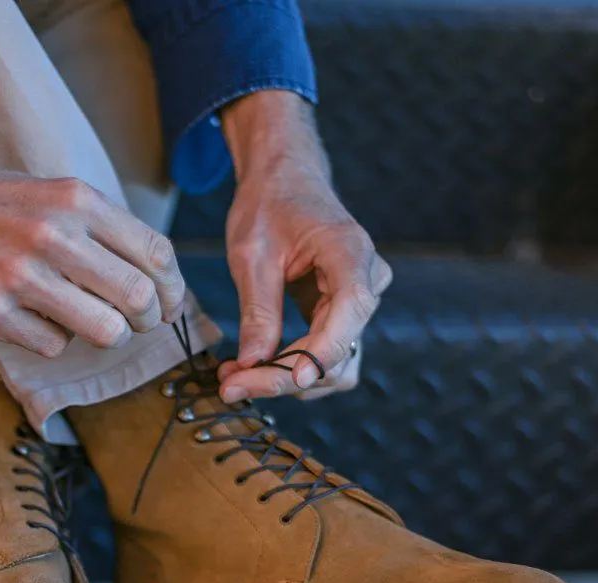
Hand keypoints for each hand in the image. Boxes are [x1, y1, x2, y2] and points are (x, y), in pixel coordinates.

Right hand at [0, 69, 187, 358]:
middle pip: (139, 298)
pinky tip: (32, 321)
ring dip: (104, 335)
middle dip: (148, 320)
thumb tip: (150, 276)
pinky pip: (52, 346)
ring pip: (104, 330)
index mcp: (75, 200)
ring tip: (87, 325)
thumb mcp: (47, 193)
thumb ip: (96, 227)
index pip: (155, 253)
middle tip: (137, 324)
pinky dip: (51, 341)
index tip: (168, 303)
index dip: (173, 287)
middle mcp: (54, 235)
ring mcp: (20, 276)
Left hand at [215, 91, 391, 401]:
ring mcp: (359, 300)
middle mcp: (367, 280)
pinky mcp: (343, 315)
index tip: (287, 379)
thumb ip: (258, 310)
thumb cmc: (269, 205)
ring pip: (336, 364)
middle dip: (286, 375)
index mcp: (350, 252)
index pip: (349, 312)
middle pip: (339, 349)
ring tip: (237, 378)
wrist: (285, 182)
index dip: (321, 352)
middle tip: (230, 384)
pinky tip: (255, 368)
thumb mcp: (251, 255)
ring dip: (289, 379)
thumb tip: (253, 364)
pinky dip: (294, 369)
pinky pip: (328, 356)